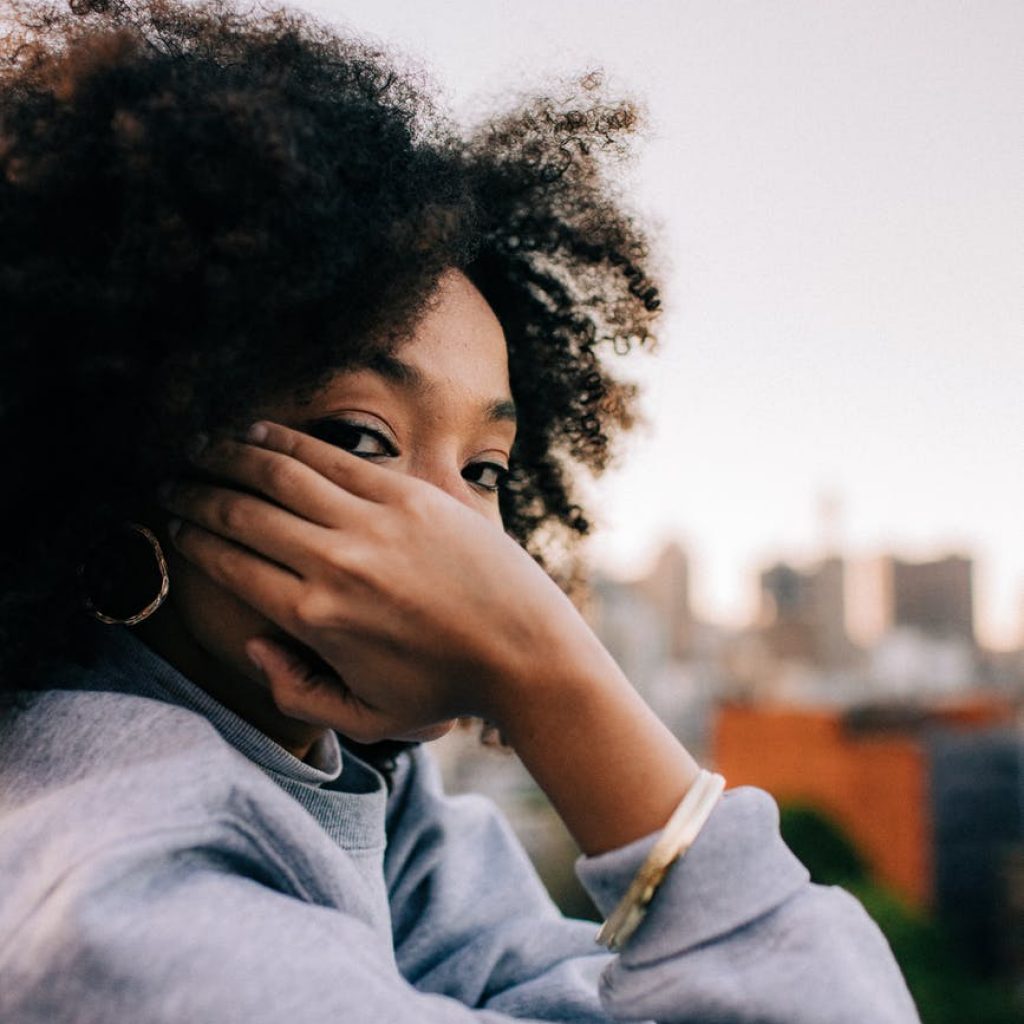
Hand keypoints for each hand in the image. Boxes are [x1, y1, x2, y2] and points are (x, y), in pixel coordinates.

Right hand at [157, 420, 603, 742]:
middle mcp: (333, 563)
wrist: (525, 650)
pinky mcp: (408, 495)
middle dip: (195, 495)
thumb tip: (256, 644)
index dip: (192, 538)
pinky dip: (287, 442)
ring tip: (201, 448)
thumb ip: (297, 691)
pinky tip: (260, 433)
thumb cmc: (445, 689)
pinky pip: (333, 458)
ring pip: (279, 474)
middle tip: (172, 484)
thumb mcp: (366, 717)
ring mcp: (372, 522)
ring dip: (229, 456)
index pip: (229, 564)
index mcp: (314, 619)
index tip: (173, 524)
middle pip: (241, 513)